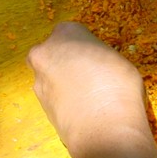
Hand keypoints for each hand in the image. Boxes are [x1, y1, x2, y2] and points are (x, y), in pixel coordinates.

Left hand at [27, 22, 150, 157]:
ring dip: (62, 83)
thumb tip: (91, 67)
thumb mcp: (115, 59)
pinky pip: (52, 97)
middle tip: (86, 76)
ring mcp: (39, 80)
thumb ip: (95, 57)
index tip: (93, 57)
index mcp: (65, 32)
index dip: (82, 46)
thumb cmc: (117, 85)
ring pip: (49, 76)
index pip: (70, 32)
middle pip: (52, 53)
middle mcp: (45, 52)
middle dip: (64, 62)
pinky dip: (62, 101)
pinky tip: (80, 109)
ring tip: (86, 97)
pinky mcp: (39, 105)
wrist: (103, 126)